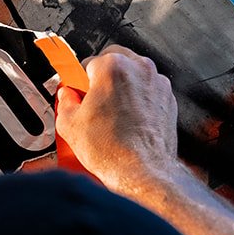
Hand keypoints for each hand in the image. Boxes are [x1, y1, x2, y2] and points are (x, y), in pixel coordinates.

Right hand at [54, 45, 178, 188]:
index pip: (88, 62)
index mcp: (113, 67)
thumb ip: (65, 101)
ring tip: (111, 114)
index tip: (78, 91)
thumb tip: (67, 97)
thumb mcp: (70, 124)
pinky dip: (139, 100)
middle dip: (102, 78)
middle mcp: (139, 69)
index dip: (80, 80)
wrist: (143, 172)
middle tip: (93, 100)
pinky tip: (128, 121)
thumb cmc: (114, 150)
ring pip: (134, 75)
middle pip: (114, 61)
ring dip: (122, 87)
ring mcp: (157, 84)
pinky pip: (148, 91)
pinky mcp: (168, 100)